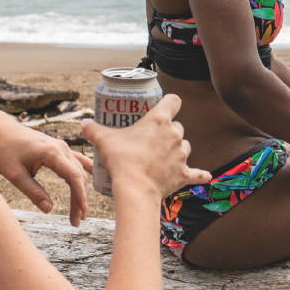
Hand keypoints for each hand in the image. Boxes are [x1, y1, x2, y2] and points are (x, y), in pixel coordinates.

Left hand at [0, 108, 93, 226]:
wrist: (2, 130)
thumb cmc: (5, 150)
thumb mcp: (15, 175)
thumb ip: (33, 192)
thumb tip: (49, 210)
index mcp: (52, 153)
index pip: (73, 177)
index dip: (80, 196)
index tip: (81, 213)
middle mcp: (61, 148)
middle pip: (78, 177)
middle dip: (79, 200)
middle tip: (76, 221)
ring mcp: (62, 147)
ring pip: (78, 171)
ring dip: (80, 190)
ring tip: (78, 210)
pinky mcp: (60, 148)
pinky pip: (77, 161)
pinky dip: (83, 173)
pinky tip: (91, 180)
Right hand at [80, 94, 210, 198]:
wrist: (135, 189)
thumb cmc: (122, 160)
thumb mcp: (104, 140)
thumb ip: (93, 129)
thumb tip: (84, 124)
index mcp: (160, 120)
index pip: (174, 101)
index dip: (170, 102)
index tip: (163, 106)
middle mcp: (176, 134)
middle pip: (177, 126)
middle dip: (167, 131)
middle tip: (152, 139)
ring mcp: (182, 154)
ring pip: (184, 147)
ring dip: (176, 150)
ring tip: (161, 157)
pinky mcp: (185, 173)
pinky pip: (197, 173)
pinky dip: (199, 175)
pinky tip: (205, 176)